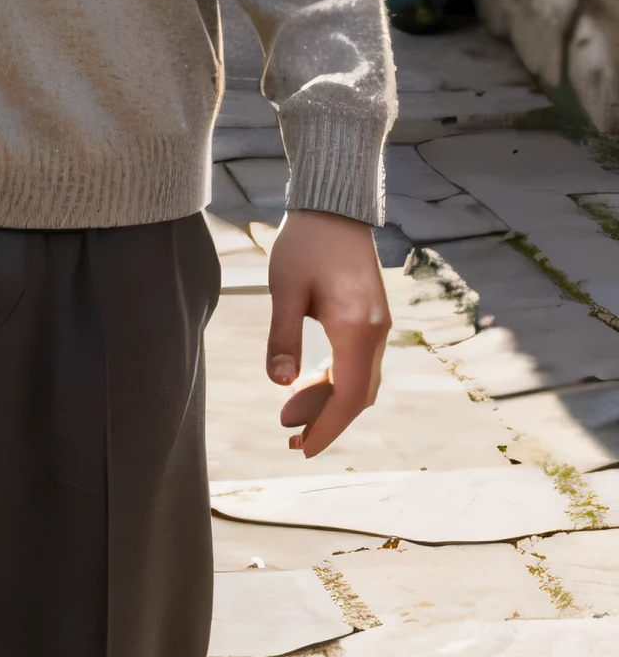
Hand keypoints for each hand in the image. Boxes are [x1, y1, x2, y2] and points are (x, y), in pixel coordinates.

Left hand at [265, 209, 388, 457]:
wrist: (334, 206)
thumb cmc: (305, 243)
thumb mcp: (285, 289)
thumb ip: (282, 337)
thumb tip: (278, 383)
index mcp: (357, 328)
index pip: (347, 396)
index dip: (326, 428)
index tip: (302, 450)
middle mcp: (377, 332)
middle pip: (357, 394)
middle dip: (326, 420)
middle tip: (290, 439)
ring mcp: (379, 325)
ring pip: (360, 380)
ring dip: (331, 401)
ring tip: (293, 416)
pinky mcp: (373, 317)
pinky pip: (359, 361)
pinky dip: (337, 379)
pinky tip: (310, 383)